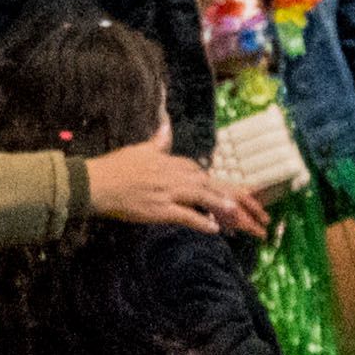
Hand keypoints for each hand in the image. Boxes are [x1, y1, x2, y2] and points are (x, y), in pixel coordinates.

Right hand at [87, 135, 269, 232]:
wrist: (95, 182)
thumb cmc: (116, 167)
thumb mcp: (141, 149)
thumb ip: (159, 140)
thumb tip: (166, 124)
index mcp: (172, 163)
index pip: (205, 174)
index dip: (226, 187)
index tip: (243, 198)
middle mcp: (175, 176)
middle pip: (213, 186)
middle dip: (239, 201)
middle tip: (259, 216)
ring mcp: (168, 192)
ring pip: (204, 198)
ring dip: (226, 209)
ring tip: (245, 221)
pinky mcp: (158, 209)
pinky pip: (184, 215)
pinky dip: (200, 221)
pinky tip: (214, 229)